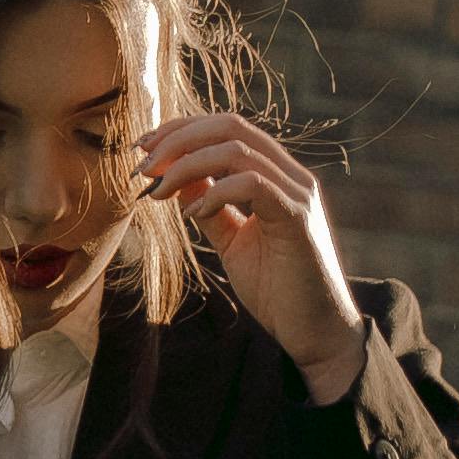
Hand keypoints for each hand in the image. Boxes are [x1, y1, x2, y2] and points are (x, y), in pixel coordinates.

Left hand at [137, 114, 368, 401]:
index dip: (182, 129)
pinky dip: (215, 191)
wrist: (315, 333)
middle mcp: (291, 175)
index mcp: (277, 175)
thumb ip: (210, 207)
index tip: (144, 148)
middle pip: (230, 125)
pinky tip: (194, 213)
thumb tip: (175, 179)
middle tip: (143, 164)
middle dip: (178, 138)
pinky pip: (253, 183)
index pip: (227, 127)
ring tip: (158, 190)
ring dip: (187, 164)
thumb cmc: (277, 290)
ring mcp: (298, 193)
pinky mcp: (298, 217)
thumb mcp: (232, 242)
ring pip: (237, 149)